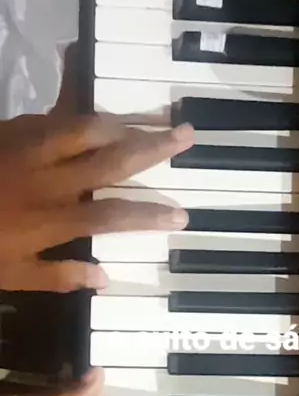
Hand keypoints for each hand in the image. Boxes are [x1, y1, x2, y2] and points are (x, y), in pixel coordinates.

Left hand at [0, 113, 192, 292]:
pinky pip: (54, 118)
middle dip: (152, 147)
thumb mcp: (11, 276)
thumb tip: (104, 277)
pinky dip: (80, 119)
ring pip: (86, 126)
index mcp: (51, 219)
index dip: (149, 214)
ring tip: (148, 119)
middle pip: (111, 159)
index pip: (113, 215)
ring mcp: (28, 148)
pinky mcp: (11, 130)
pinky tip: (93, 119)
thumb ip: (58, 275)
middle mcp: (49, 179)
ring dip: (121, 122)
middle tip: (185, 134)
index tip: (181, 215)